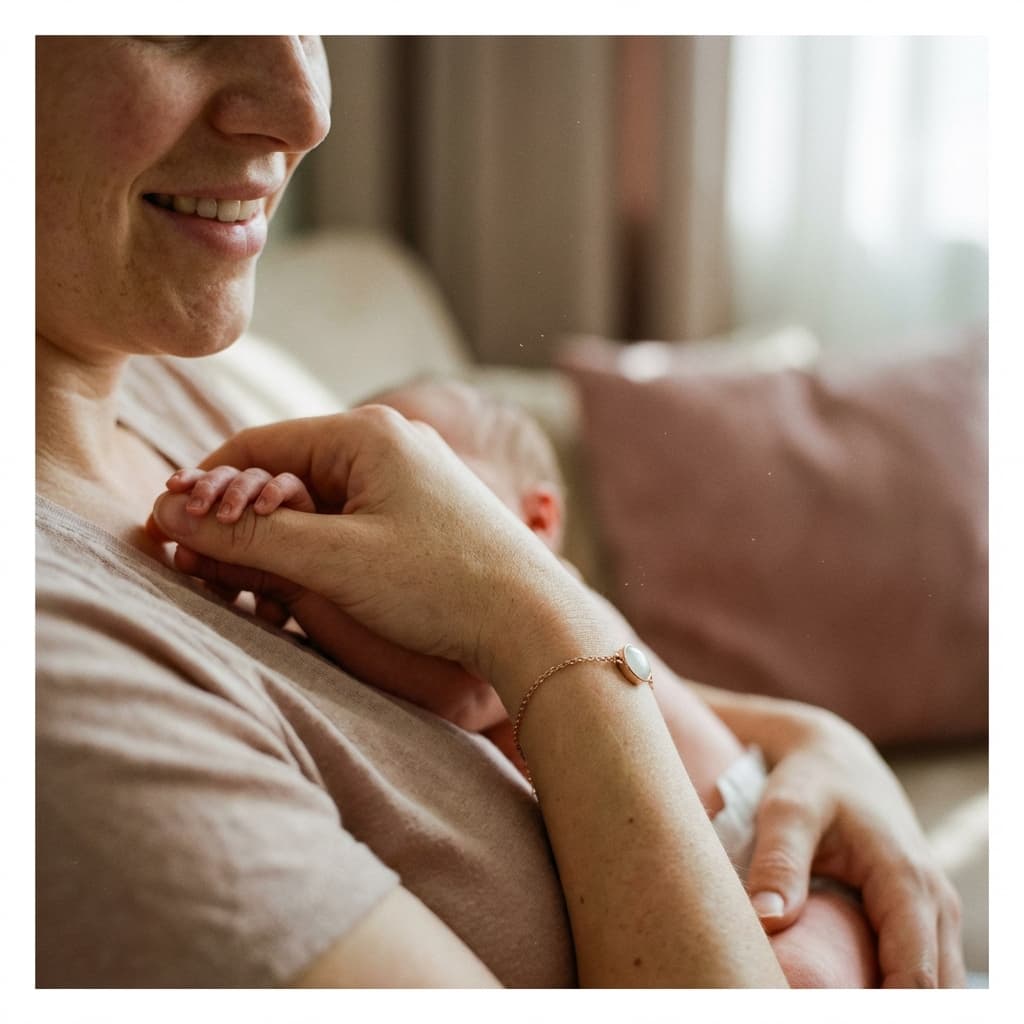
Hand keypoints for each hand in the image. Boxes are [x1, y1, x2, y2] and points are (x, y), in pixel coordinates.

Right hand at [151, 454, 511, 731]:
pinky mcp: (424, 511)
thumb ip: (249, 538)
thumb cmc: (442, 585)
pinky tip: (305, 589)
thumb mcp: (335, 563)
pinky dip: (319, 551)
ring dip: (279, 543)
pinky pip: (351, 520)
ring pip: (317, 502)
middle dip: (242, 522)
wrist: (536, 621)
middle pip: (286, 473)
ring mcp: (411, 476)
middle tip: (204, 571)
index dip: (205, 490)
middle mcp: (390, 442)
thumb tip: (170, 516)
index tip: (169, 534)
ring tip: (255, 591)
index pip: (257, 446)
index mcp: (367, 433)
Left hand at [742, 708, 965, 987]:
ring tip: (828, 995)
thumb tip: (766, 921)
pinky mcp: (922, 920)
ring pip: (935, 989)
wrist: (834, 757)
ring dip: (890, 998)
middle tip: (823, 1000)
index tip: (827, 1007)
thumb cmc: (810, 781)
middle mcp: (936, 905)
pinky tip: (849, 990)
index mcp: (908, 882)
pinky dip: (894, 990)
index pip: (915, 978)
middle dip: (885, 1006)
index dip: (878, 1006)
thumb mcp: (786, 809)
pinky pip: (923, 975)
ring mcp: (935, 915)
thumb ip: (779, 861)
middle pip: (934, 993)